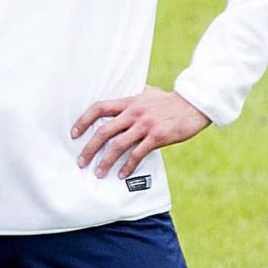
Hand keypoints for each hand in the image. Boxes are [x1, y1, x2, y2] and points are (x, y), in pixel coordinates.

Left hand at [72, 86, 209, 178]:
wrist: (194, 104)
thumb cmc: (169, 101)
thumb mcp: (147, 93)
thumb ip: (131, 98)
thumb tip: (117, 102)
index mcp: (129, 101)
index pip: (99, 108)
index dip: (83, 120)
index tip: (73, 134)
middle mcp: (134, 112)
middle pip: (104, 131)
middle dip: (89, 148)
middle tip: (81, 161)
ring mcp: (145, 125)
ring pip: (118, 145)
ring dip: (105, 161)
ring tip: (98, 173)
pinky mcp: (158, 137)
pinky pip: (138, 154)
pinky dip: (128, 166)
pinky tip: (122, 174)